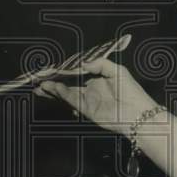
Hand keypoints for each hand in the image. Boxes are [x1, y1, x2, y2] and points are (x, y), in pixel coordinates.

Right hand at [38, 59, 157, 136]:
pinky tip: (55, 89)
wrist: (138, 114)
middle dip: (54, 81)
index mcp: (98, 76)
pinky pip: (73, 101)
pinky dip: (63, 95)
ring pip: (67, 93)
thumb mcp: (117, 70)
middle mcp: (91, 88)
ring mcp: (89, 99)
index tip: (52, 67)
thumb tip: (82, 63)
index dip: (64, 70)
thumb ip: (99, 64)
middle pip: (68, 83)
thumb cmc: (131, 90)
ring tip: (41, 86)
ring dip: (54, 89)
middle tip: (39, 79)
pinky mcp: (87, 110)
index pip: (77, 72)